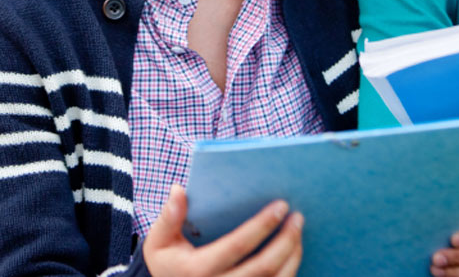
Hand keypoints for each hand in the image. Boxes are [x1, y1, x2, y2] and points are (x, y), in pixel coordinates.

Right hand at [143, 184, 303, 276]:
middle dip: (285, 241)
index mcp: (195, 272)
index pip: (236, 246)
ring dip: (292, 256)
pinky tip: (294, 252)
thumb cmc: (169, 263)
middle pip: (261, 268)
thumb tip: (178, 189)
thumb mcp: (159, 243)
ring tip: (299, 231)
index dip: (261, 226)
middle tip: (298, 217)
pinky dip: (289, 272)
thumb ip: (168, 217)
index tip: (281, 205)